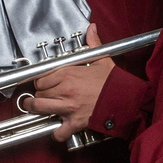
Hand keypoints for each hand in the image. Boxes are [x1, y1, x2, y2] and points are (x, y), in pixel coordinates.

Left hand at [27, 24, 113, 140]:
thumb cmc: (114, 81)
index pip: (41, 78)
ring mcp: (68, 107)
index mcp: (68, 74)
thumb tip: (91, 29)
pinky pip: (58, 132)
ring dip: (37, 110)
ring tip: (38, 110)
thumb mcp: (102, 59)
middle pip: (38, 94)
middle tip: (42, 97)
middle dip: (38, 96)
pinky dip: (56, 133)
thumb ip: (93, 43)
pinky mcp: (75, 122)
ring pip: (40, 109)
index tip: (42, 84)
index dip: (40, 82)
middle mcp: (65, 90)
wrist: (125, 98)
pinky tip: (58, 129)